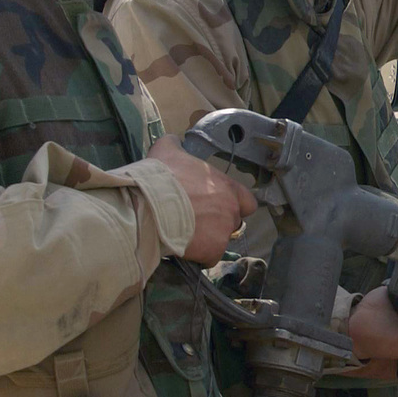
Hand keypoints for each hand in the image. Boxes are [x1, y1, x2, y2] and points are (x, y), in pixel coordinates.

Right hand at [148, 136, 256, 264]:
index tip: (216, 206)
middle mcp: (232, 209)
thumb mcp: (166, 151)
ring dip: (208, 240)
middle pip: (233, 221)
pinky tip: (183, 248)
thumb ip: (175, 144)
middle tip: (197, 222)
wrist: (149, 205)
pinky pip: (210, 257)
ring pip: (221, 240)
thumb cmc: (161, 176)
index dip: (234, 205)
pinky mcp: (213, 250)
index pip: (248, 201)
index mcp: (227, 186)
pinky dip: (199, 256)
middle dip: (219, 223)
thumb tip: (173, 140)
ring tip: (186, 235)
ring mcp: (224, 231)